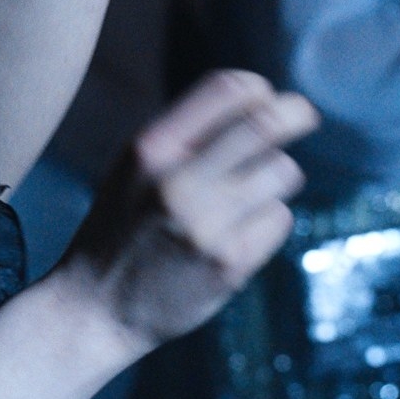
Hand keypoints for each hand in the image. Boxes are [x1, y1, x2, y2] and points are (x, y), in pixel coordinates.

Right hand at [52, 70, 316, 356]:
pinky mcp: (230, 264)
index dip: (258, 89)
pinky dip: (266, 221)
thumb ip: (184, 136)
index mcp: (149, 149)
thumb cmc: (119, 230)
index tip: (267, 99)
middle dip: (296, 114)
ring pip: (283, 172)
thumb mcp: (132, 169)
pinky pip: (278, 219)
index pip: (227, 89)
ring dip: (277, 177)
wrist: (94, 309)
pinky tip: (236, 235)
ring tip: (248, 195)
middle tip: (305, 116)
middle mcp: (178, 181)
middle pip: (267, 124)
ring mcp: (207, 225)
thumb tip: (258, 103)